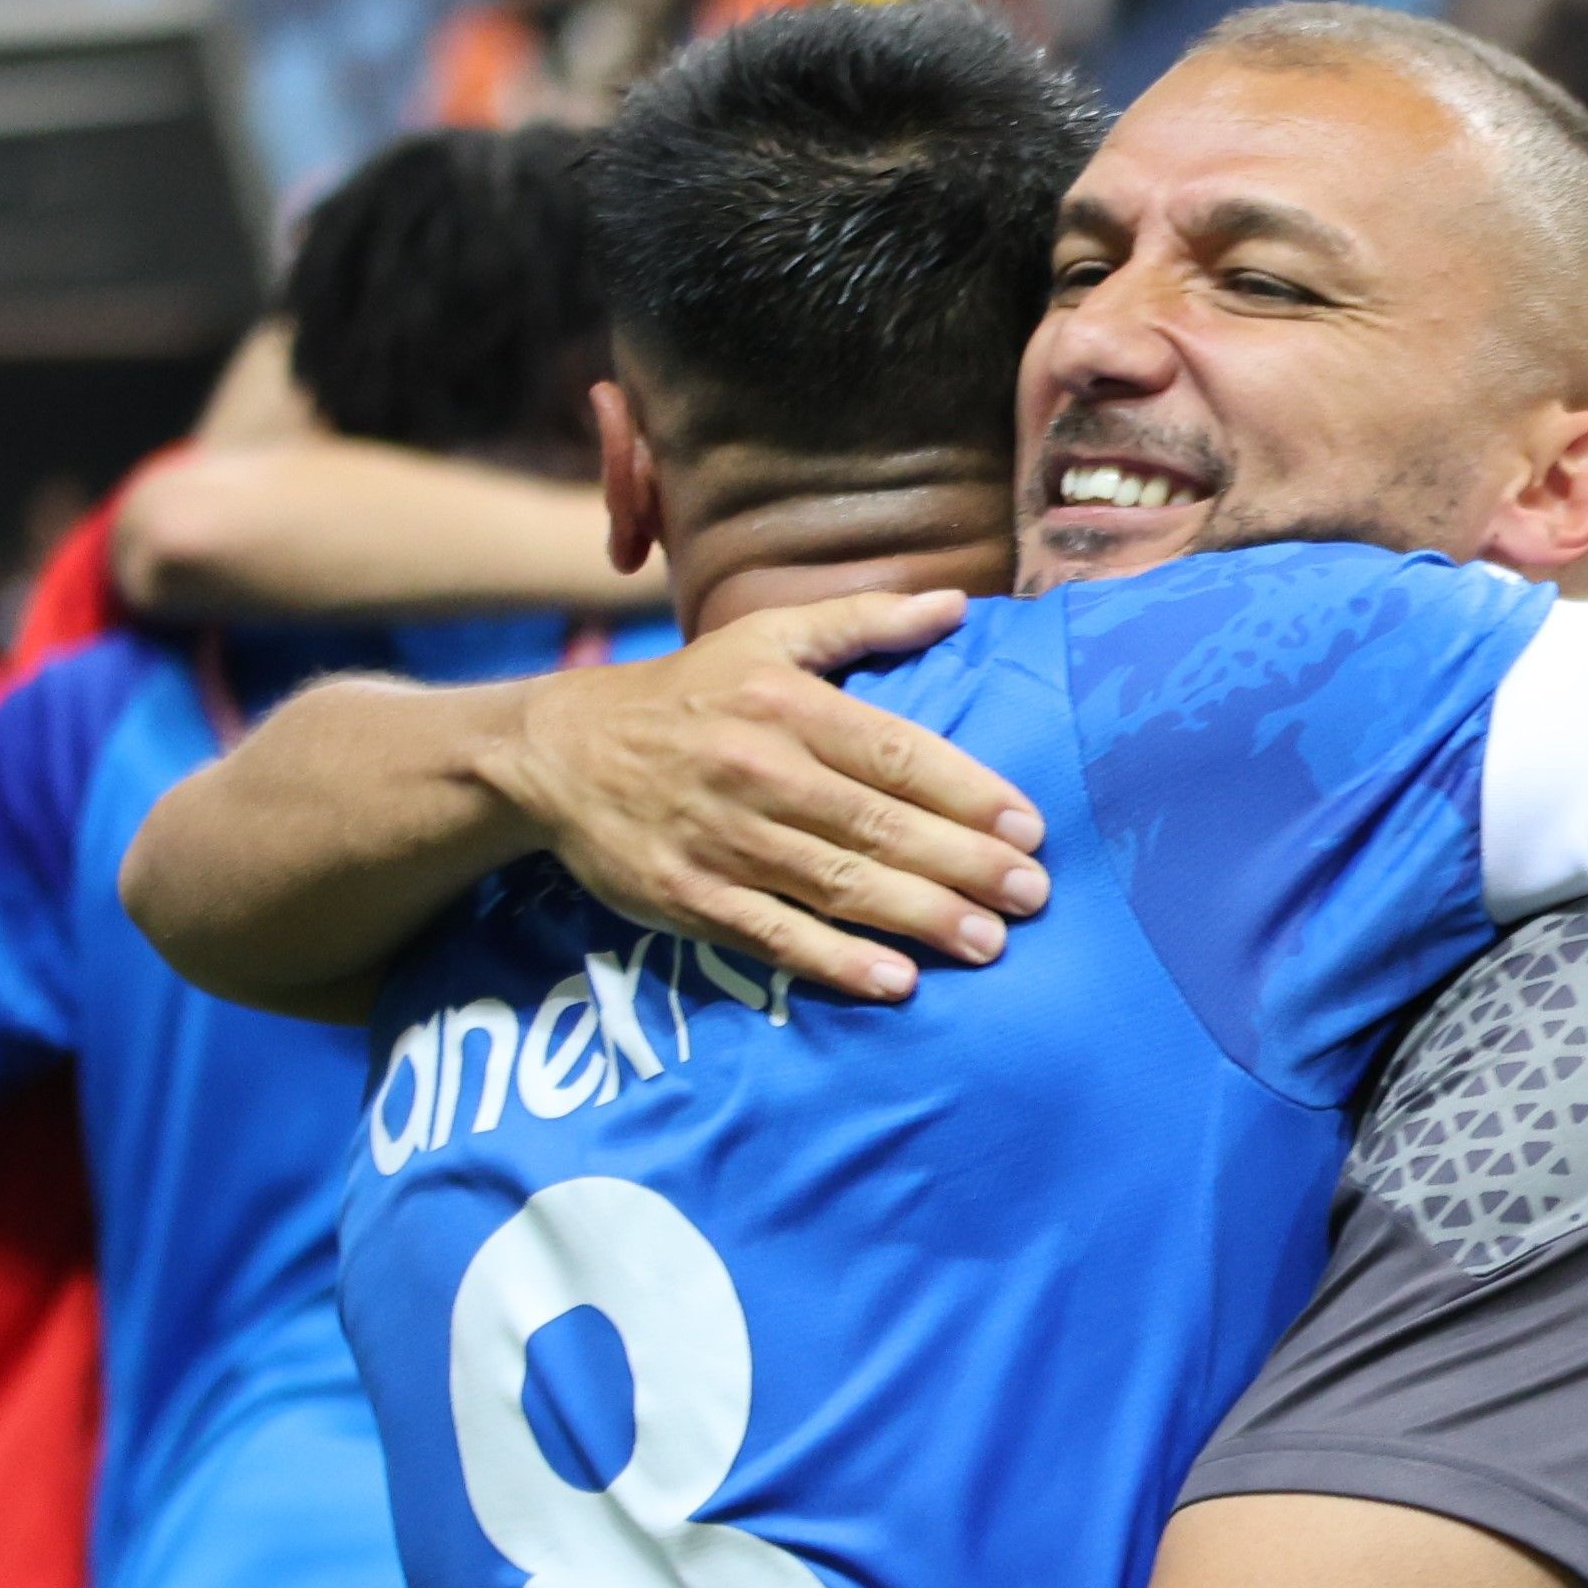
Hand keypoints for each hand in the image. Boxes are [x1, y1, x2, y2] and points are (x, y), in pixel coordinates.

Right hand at [476, 596, 1047, 1007]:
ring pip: (836, 883)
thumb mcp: (763, 636)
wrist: (554, 753)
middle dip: (963, 865)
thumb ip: (862, 622)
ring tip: (989, 942)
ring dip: (918, 917)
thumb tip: (954, 604)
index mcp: (787, 705)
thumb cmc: (683, 693)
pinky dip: (835, 962)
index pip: (896, 753)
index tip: (1030, 829)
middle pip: (878, 824)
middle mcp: (760, 771)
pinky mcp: (689, 897)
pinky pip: (773, 934)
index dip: (968, 794)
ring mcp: (723, 839)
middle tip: (1032, 897)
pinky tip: (894, 983)